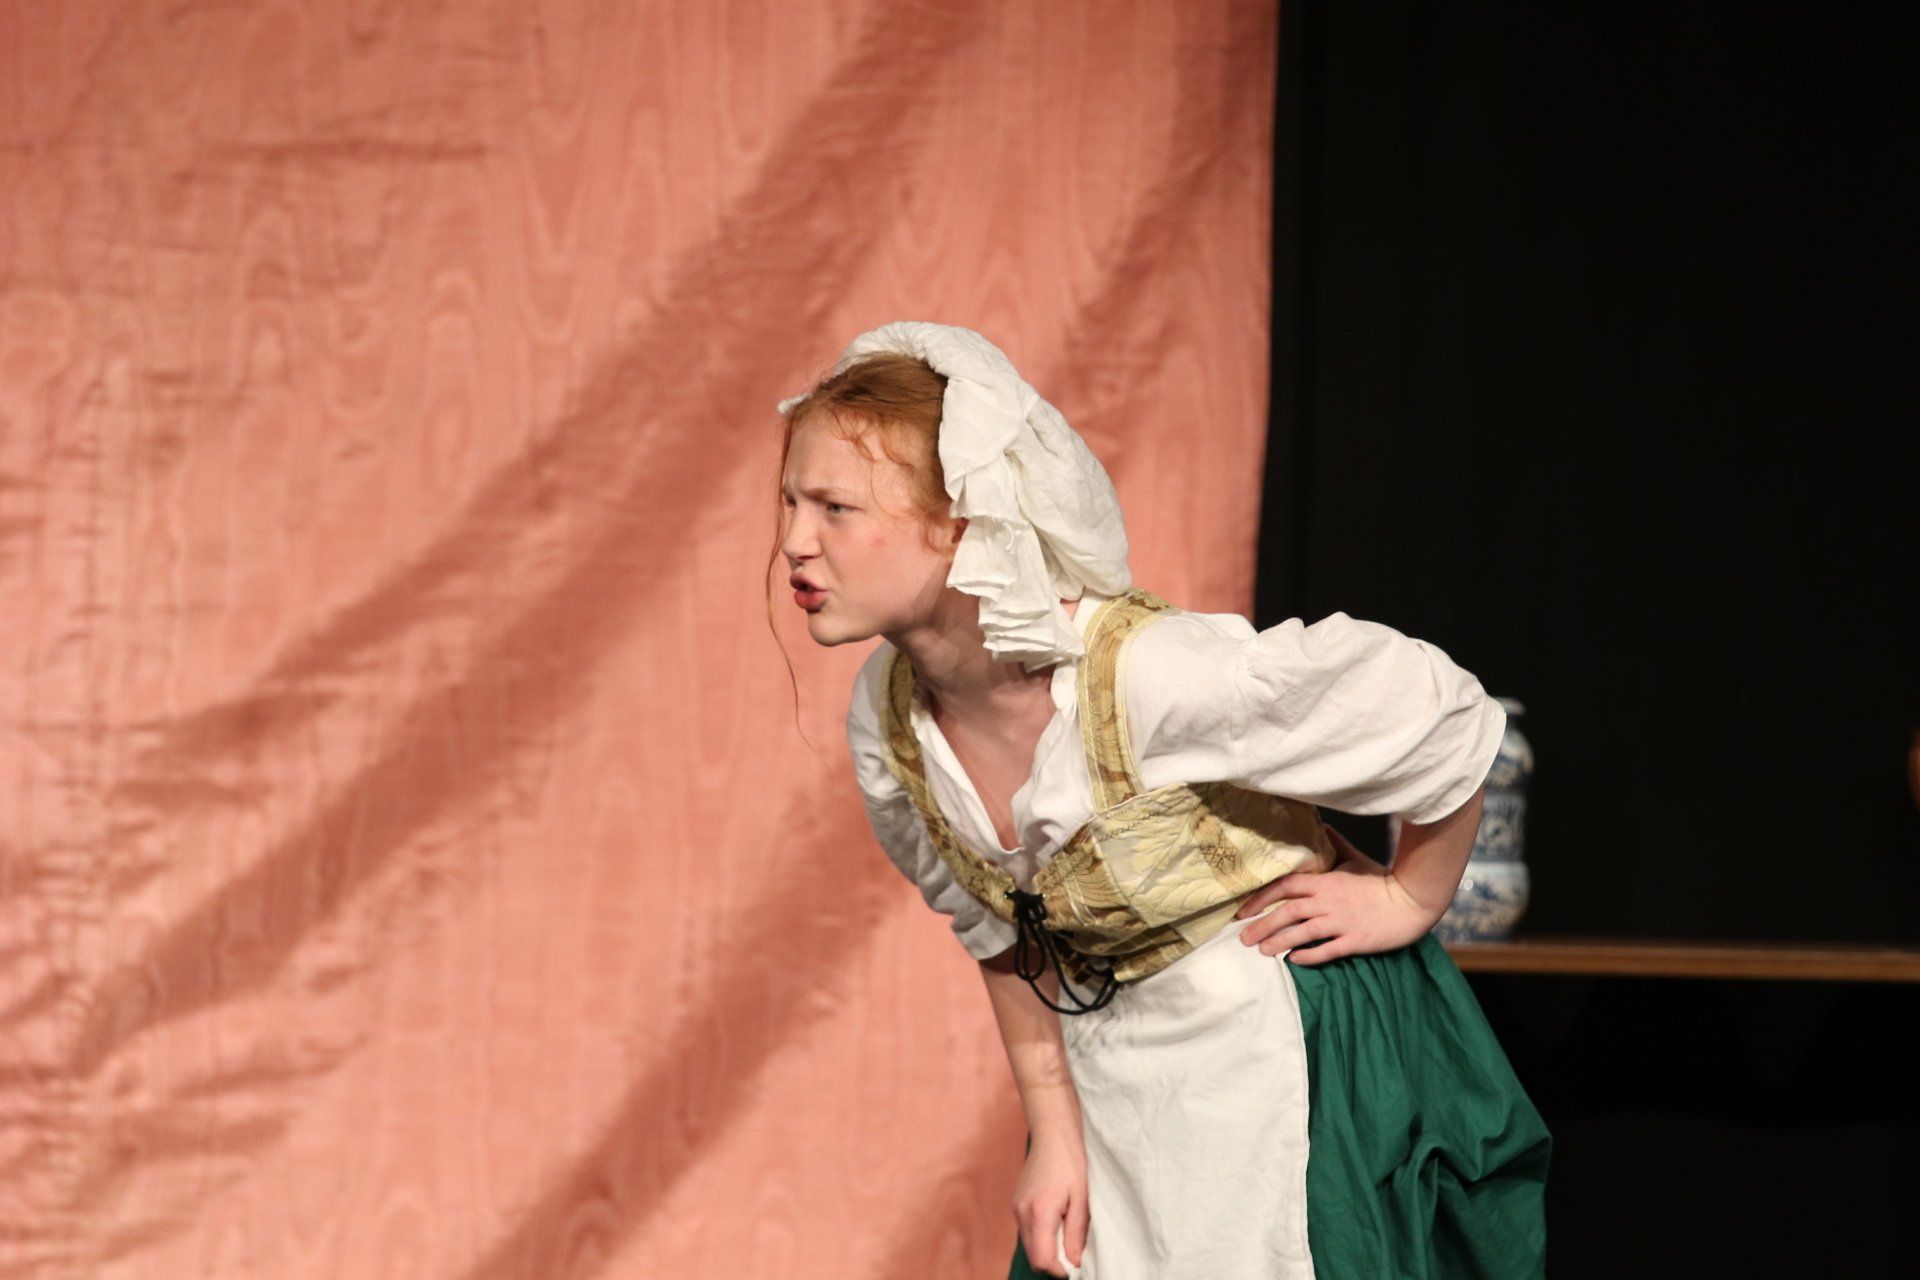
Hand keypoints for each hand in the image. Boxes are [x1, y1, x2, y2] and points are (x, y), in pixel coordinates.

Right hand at [1013, 1130, 1087, 1276]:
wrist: (1052, 1134)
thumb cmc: (1070, 1162)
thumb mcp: (1081, 1199)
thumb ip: (1075, 1233)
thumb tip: (1074, 1261)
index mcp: (1040, 1212)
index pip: (1042, 1259)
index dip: (1058, 1270)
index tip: (1074, 1267)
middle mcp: (1022, 1213)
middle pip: (1033, 1256)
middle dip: (1052, 1263)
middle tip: (1073, 1255)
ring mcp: (1016, 1207)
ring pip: (1029, 1245)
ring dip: (1046, 1249)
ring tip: (1067, 1235)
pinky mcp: (1016, 1203)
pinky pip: (1026, 1231)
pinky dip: (1040, 1236)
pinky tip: (1056, 1223)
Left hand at [1232, 823, 1436, 964]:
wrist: (1411, 901)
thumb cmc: (1380, 881)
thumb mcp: (1354, 859)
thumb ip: (1334, 845)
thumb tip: (1321, 825)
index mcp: (1325, 882)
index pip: (1284, 887)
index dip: (1261, 898)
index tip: (1243, 910)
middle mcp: (1328, 902)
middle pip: (1288, 912)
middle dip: (1262, 925)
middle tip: (1243, 938)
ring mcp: (1341, 922)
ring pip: (1302, 932)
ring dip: (1280, 942)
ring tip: (1262, 951)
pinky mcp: (1355, 941)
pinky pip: (1326, 949)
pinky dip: (1308, 955)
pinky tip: (1293, 960)